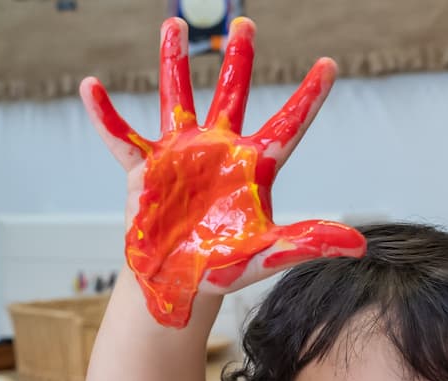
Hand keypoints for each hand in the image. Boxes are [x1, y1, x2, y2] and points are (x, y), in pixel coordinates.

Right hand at [79, 17, 364, 327]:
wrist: (174, 287)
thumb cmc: (220, 269)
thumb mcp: (266, 255)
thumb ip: (308, 242)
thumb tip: (357, 243)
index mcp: (253, 168)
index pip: (289, 124)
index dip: (309, 95)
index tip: (330, 64)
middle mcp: (218, 152)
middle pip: (231, 95)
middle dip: (239, 59)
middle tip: (247, 25)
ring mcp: (180, 155)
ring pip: (178, 98)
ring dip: (175, 63)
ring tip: (172, 24)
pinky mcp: (146, 169)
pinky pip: (123, 137)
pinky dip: (105, 114)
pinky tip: (90, 86)